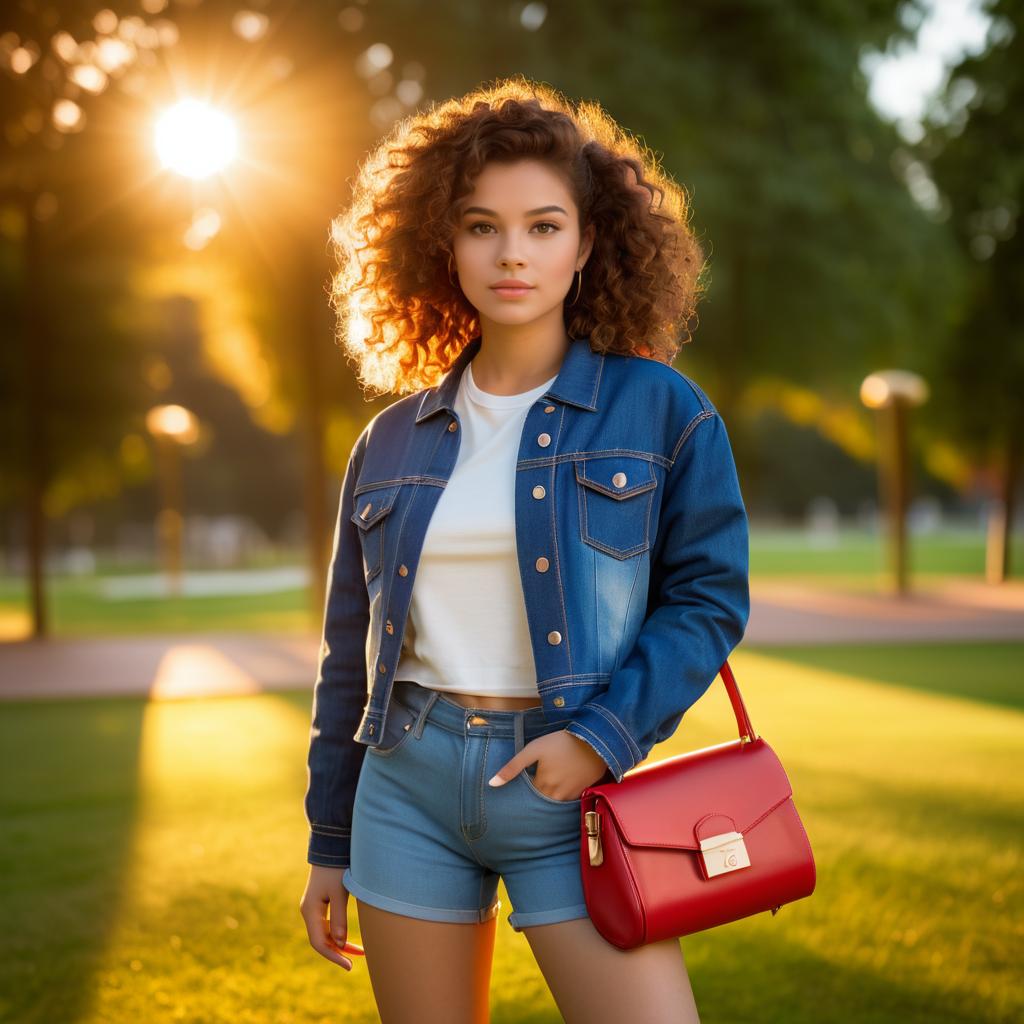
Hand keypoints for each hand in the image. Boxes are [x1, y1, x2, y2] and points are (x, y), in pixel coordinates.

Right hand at [299, 865, 365, 969]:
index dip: (333, 956)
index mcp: (310, 910)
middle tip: (355, 963)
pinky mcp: (319, 903)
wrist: (329, 846)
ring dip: (339, 943)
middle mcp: (308, 911)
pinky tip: (348, 938)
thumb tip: (340, 944)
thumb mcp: (339, 892)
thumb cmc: (335, 868)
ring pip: (324, 933)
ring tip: (359, 951)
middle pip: (321, 940)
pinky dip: (337, 933)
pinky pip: (326, 924)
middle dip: (337, 952)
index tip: (349, 965)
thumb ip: (339, 918)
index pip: (319, 942)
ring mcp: (312, 908)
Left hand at [488, 729, 608, 800]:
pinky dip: (562, 795)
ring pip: (554, 803)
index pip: (527, 797)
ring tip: (548, 784)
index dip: (523, 790)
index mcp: (542, 786)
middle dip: (535, 796)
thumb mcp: (533, 750)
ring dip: (548, 797)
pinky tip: (562, 784)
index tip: (523, 783)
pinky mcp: (582, 792)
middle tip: (534, 785)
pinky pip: (568, 801)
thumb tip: (491, 784)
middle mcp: (556, 796)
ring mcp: (570, 796)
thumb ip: (512, 767)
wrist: (593, 741)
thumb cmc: (561, 743)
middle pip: (540, 802)